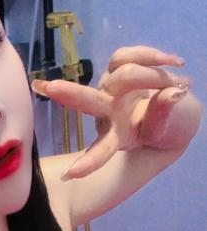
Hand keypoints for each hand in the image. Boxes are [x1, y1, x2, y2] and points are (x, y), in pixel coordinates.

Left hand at [31, 46, 203, 178]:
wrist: (174, 104)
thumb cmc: (167, 127)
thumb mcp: (168, 130)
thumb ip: (164, 116)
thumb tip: (171, 93)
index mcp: (117, 136)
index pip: (101, 151)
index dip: (88, 163)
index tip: (69, 175)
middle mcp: (107, 111)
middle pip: (89, 102)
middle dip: (70, 94)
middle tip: (48, 88)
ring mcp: (109, 87)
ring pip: (125, 74)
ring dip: (157, 77)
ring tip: (183, 82)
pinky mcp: (116, 66)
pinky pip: (132, 55)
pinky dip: (154, 57)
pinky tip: (175, 61)